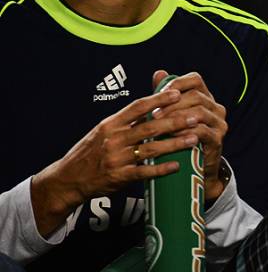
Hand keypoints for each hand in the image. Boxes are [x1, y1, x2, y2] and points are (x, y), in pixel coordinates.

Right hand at [31, 86, 198, 236]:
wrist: (68, 179)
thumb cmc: (90, 152)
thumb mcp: (103, 131)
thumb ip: (127, 120)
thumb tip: (152, 104)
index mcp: (111, 124)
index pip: (137, 107)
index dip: (158, 99)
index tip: (178, 93)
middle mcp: (114, 139)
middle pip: (150, 127)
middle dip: (175, 121)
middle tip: (195, 116)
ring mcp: (116, 158)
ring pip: (151, 149)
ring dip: (175, 144)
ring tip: (194, 139)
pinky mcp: (119, 177)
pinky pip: (144, 172)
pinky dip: (161, 169)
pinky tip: (178, 165)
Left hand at [150, 71, 227, 199]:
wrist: (195, 168)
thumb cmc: (180, 138)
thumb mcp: (172, 115)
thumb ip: (166, 95)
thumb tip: (159, 73)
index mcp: (206, 98)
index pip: (196, 79)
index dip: (178, 83)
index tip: (160, 93)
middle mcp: (216, 108)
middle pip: (196, 95)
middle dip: (172, 103)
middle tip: (154, 114)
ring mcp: (219, 123)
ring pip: (199, 111)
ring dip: (176, 117)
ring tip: (159, 124)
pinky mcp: (218, 140)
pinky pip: (202, 131)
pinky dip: (185, 132)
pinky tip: (171, 136)